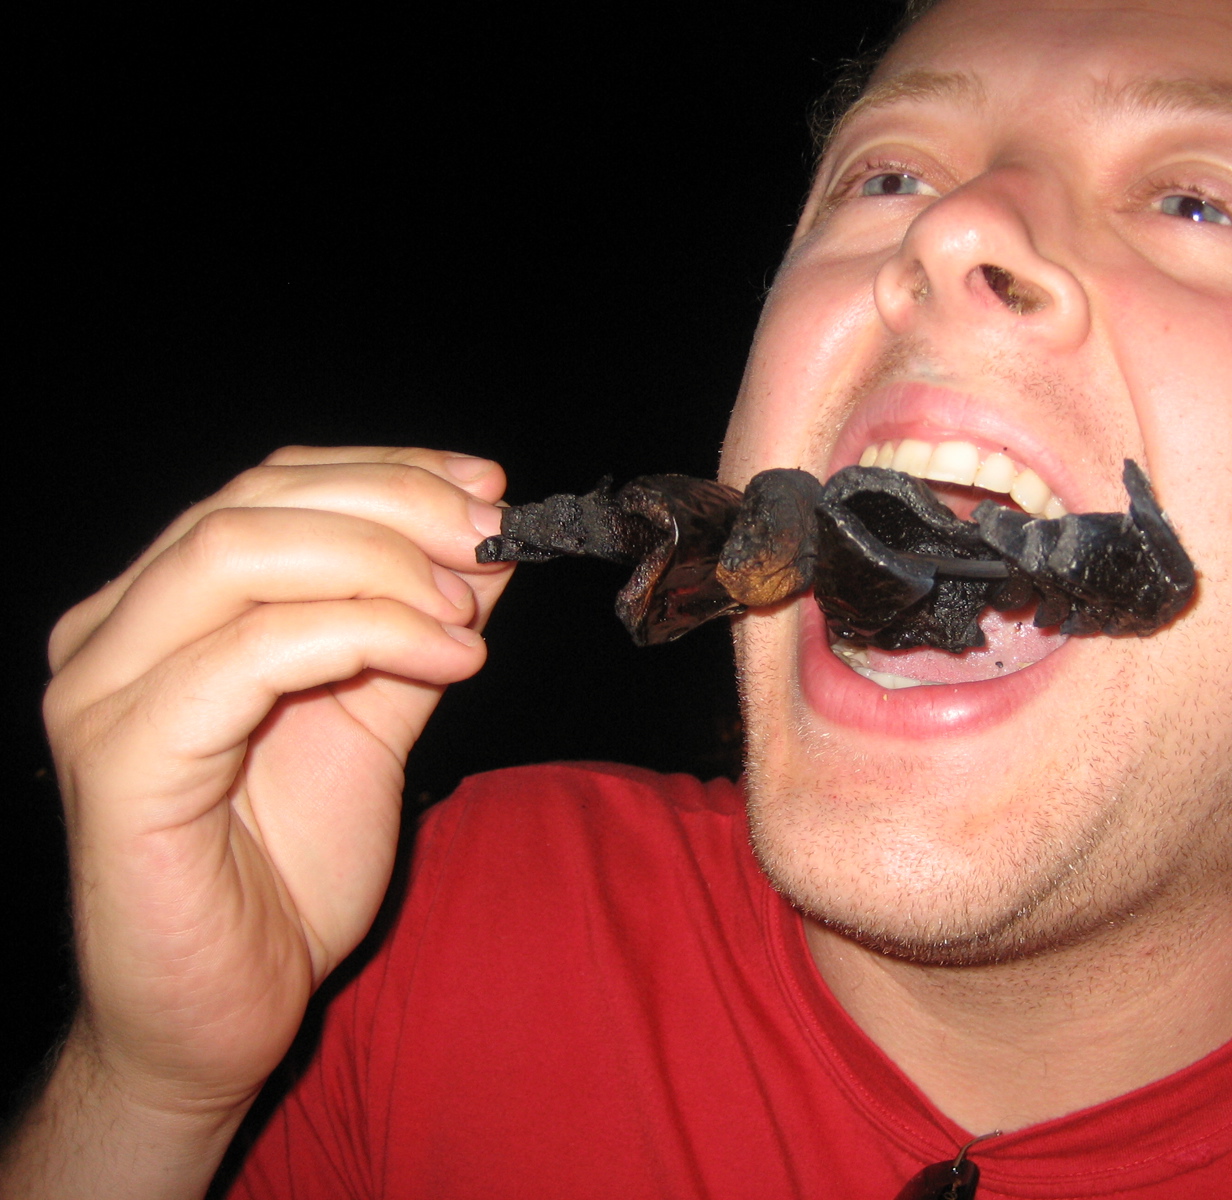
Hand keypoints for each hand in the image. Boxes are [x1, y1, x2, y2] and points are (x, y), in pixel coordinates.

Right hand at [41, 446, 512, 1117]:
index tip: (491, 490)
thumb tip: (489, 543)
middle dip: (396, 505)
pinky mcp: (122, 761)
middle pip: (254, 501)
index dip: (389, 472)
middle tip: (492, 541)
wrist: (222, 1014)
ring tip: (466, 616)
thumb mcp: (375, 719)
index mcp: (163, 609)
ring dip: (382, 566)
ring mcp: (102, 692)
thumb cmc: (285, 871)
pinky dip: (366, 635)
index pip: (269, 487)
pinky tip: (450, 660)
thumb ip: (415, 628)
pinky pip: (249, 654)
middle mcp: (112, 632)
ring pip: (240, 554)